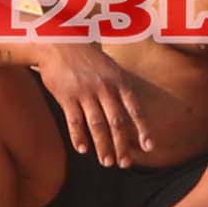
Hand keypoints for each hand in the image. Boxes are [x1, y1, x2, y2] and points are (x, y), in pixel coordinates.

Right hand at [39, 45, 161, 165]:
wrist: (59, 42)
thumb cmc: (87, 57)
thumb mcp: (110, 67)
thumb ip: (120, 88)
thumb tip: (131, 113)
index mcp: (119, 81)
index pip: (134, 109)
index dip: (142, 129)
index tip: (148, 147)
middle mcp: (104, 88)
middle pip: (116, 122)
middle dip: (122, 145)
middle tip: (124, 163)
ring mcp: (85, 92)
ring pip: (96, 125)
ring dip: (103, 146)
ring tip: (106, 162)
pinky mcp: (66, 96)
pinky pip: (74, 121)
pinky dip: (78, 137)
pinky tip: (82, 149)